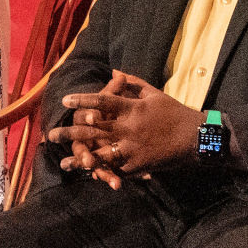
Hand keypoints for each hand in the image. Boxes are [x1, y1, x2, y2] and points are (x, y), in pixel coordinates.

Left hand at [49, 71, 202, 183]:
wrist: (196, 138)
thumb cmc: (175, 113)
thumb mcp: (155, 94)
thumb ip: (133, 84)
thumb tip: (115, 73)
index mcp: (133, 108)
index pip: (102, 102)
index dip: (82, 100)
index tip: (65, 100)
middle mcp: (129, 128)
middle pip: (94, 130)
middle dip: (71, 132)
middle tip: (51, 135)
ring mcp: (133, 148)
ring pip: (101, 154)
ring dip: (81, 159)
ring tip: (63, 162)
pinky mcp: (139, 165)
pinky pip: (117, 168)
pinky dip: (103, 172)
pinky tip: (88, 174)